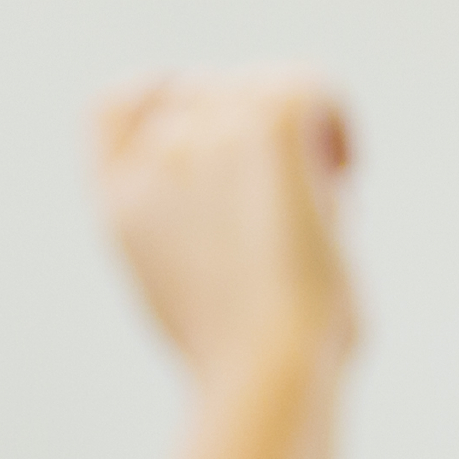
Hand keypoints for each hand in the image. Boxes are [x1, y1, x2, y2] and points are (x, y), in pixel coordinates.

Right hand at [92, 71, 353, 382]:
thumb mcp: (189, 289)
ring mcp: (207, 135)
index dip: (160, 97)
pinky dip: (337, 121)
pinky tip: (345, 171)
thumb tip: (273, 185)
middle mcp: (154, 159)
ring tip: (315, 204)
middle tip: (289, 204)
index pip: (113, 104)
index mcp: (119, 200)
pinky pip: (314, 85)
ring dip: (300, 136)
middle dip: (252, 133)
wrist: (265, 372)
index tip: (209, 126)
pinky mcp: (268, 125)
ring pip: (265, 88)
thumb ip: (193, 224)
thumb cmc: (247, 362)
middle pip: (207, 92)